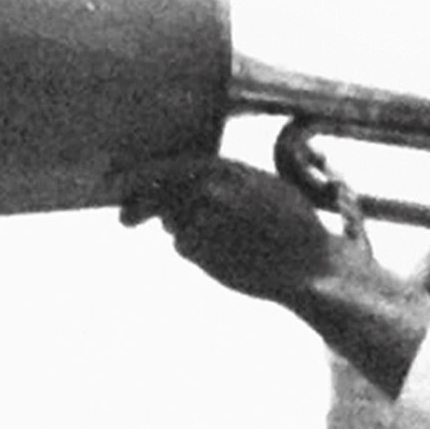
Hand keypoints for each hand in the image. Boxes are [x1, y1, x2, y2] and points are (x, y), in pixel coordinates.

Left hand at [118, 160, 362, 304]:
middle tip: (124, 219)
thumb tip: (183, 193)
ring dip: (179, 227)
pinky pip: (183, 245)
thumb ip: (222, 183)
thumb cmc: (289, 222)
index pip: (171, 167)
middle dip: (137, 206)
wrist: (307, 261)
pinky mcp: (202, 252)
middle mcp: (210, 192)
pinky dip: (193, 247)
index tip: (121, 182)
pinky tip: (223, 251)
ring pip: (172, 222)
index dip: (142, 174)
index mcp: (228, 170)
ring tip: (218, 234)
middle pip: (158, 195)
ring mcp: (204, 223)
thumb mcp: (260, 186)